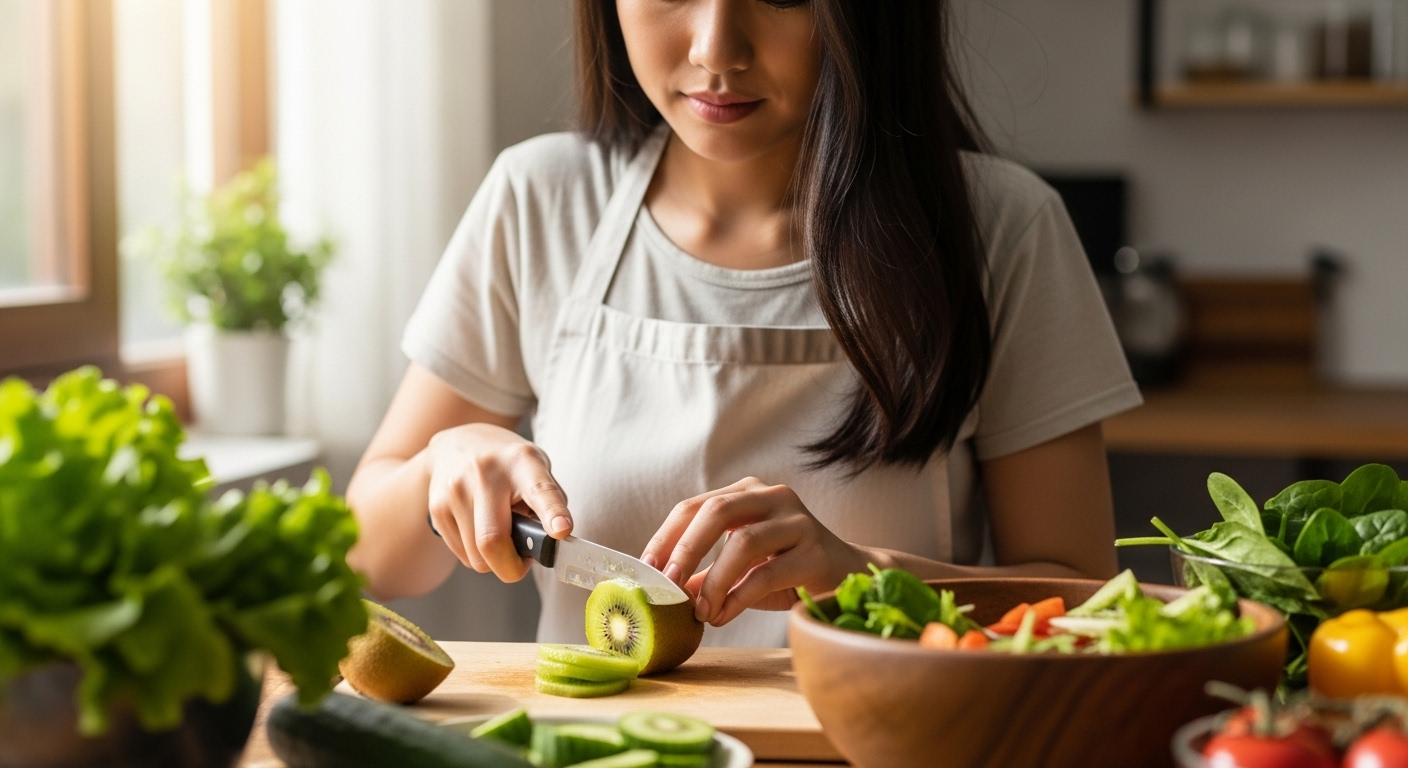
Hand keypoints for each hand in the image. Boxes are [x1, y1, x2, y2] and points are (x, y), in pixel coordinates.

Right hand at [425, 423, 571, 582]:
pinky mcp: (437, 507)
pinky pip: (462, 555)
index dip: (552, 513)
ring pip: (477, 557)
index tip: (562, 530)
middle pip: (493, 540)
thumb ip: (549, 502)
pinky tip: (480, 529)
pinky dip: (477, 554)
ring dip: (494, 560)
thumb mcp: (536, 469)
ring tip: (501, 535)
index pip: (540, 491)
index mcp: (522, 462)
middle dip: (511, 567)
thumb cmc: (507, 465)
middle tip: (522, 562)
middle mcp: (486, 473)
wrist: (455, 444)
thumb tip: (551, 543)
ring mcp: (456, 489)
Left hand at [641, 477, 869, 626]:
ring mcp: (798, 521)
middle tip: (669, 585)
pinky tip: (725, 615)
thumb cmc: (788, 571)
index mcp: (748, 493)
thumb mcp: (741, 569)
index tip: (647, 571)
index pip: (695, 506)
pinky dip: (738, 597)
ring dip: (714, 581)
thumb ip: (706, 575)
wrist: (850, 577)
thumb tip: (665, 591)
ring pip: (743, 542)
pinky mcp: (816, 552)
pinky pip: (767, 573)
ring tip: (702, 611)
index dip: (666, 537)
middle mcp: (774, 497)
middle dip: (685, 549)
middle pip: (716, 512)